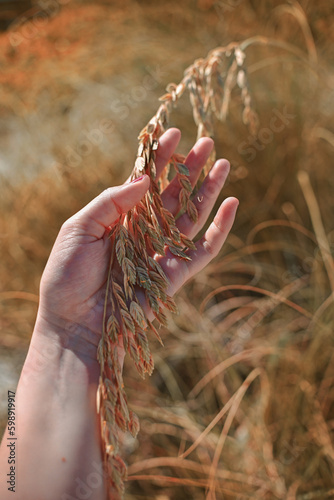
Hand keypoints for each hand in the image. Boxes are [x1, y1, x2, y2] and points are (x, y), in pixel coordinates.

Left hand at [38, 128, 238, 363]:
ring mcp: (161, 253)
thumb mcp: (78, 229)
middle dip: (190, 169)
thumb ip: (110, 201)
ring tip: (224, 163)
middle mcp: (143, 232)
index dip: (160, 159)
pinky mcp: (175, 275)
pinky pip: (203, 250)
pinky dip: (220, 229)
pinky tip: (231, 204)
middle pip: (174, 195)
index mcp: (119, 219)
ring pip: (192, 217)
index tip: (174, 133)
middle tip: (208, 142)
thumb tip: (144, 179)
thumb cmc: (68, 277)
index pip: (145, 183)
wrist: (74, 324)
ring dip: (209, 191)